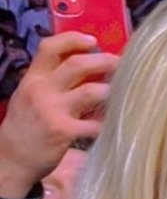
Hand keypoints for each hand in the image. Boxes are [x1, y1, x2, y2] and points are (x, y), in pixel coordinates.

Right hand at [0, 32, 120, 198]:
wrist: (10, 159)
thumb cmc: (25, 127)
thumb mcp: (28, 96)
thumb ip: (50, 81)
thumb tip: (84, 67)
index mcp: (33, 78)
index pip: (50, 47)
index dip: (73, 39)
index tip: (92, 41)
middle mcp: (42, 90)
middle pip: (78, 65)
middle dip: (105, 61)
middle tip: (122, 65)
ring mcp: (53, 111)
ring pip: (91, 91)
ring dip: (111, 91)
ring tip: (122, 93)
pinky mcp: (64, 132)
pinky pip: (94, 124)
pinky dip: (108, 123)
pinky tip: (115, 124)